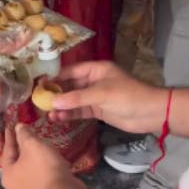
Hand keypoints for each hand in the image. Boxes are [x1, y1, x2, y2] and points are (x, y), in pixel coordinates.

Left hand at [1, 124, 75, 188]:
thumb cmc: (44, 168)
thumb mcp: (33, 145)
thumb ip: (24, 135)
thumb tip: (18, 127)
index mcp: (7, 174)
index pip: (7, 150)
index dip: (10, 136)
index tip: (11, 125)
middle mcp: (14, 186)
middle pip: (16, 162)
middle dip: (22, 148)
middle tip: (26, 135)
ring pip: (28, 170)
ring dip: (33, 158)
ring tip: (39, 147)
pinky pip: (39, 177)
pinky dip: (42, 167)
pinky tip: (49, 160)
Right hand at [48, 61, 166, 132]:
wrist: (150, 113)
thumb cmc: (128, 96)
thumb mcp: (101, 94)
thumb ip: (77, 98)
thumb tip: (53, 101)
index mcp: (97, 69)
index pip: (72, 71)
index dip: (56, 77)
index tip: (39, 85)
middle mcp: (95, 81)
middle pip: (71, 85)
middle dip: (56, 93)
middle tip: (38, 101)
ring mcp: (97, 96)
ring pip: (75, 100)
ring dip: (62, 106)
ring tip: (46, 113)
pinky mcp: (99, 110)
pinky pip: (81, 110)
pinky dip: (71, 114)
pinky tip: (58, 119)